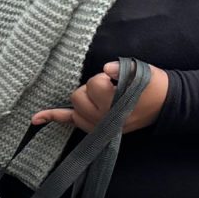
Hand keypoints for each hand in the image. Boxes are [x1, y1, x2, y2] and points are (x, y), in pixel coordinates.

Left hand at [31, 60, 168, 132]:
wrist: (164, 105)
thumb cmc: (152, 86)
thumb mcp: (142, 72)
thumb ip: (123, 69)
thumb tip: (107, 70)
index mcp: (115, 104)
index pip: (95, 84)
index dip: (105, 78)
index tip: (118, 80)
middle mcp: (103, 119)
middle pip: (79, 95)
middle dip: (92, 87)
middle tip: (111, 89)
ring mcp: (97, 126)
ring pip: (74, 106)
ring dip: (83, 99)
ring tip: (102, 97)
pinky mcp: (93, 128)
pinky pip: (68, 121)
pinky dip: (51, 117)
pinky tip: (34, 119)